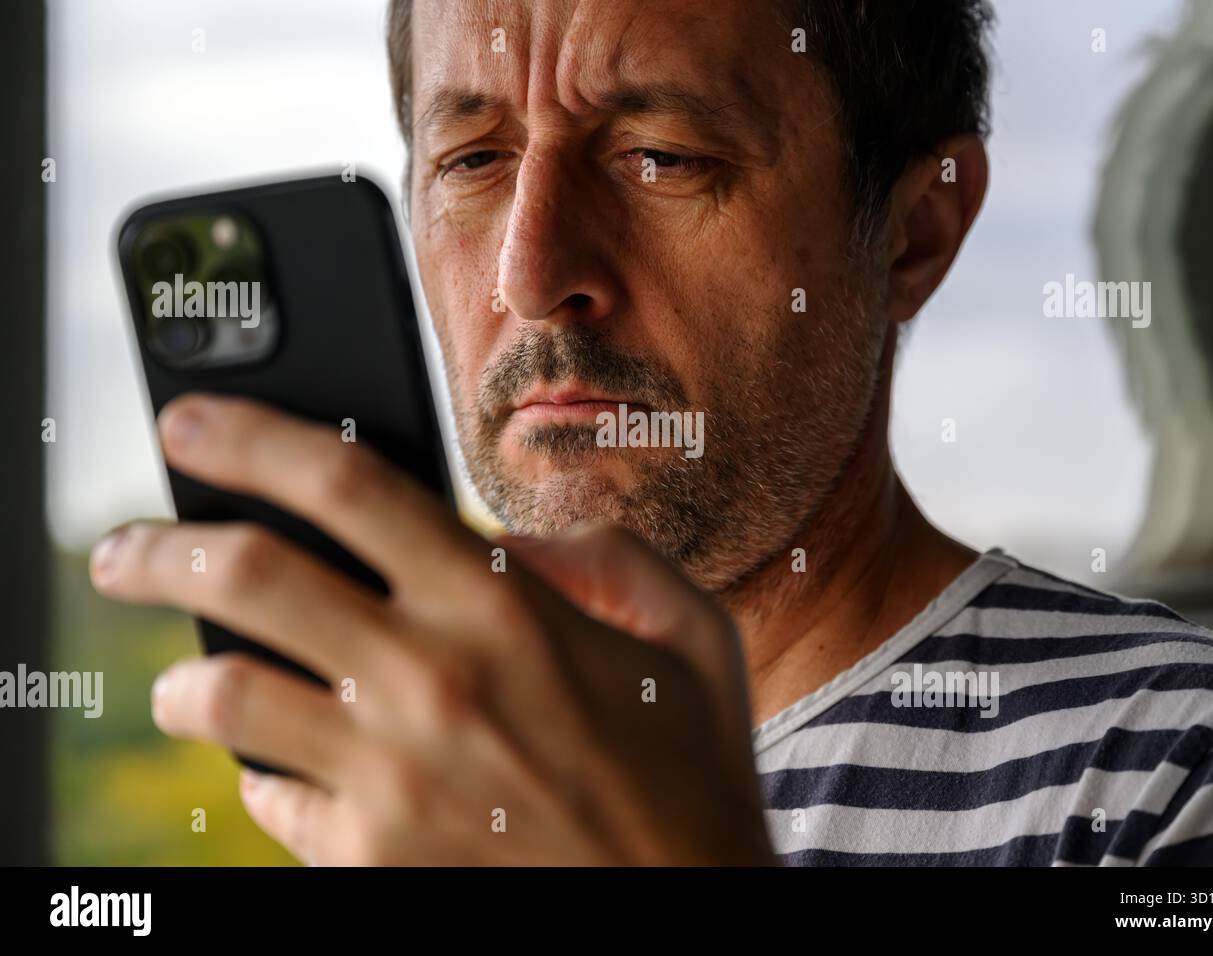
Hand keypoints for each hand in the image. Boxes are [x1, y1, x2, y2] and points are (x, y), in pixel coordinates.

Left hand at [89, 393, 774, 865]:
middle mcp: (432, 683)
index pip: (346, 485)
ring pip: (222, 698)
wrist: (684, 920)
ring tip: (184, 680)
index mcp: (506, 610)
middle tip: (124, 549)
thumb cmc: (690, 781)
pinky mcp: (368, 862)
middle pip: (247, 578)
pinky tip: (285, 768)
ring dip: (182, 681)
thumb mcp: (689, 638)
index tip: (193, 426)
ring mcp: (389, 779)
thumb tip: (513, 539)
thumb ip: (607, 558)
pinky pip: (269, 800)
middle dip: (157, 549)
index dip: (250, 437)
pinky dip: (261, 775)